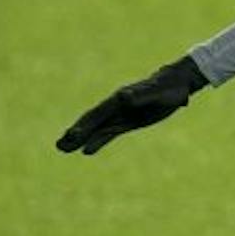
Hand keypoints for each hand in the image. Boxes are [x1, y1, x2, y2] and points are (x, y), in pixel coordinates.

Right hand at [56, 56, 208, 154]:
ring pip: (96, 129)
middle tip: (59, 146)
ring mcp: (119, 115)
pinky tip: (85, 150)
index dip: (85, 125)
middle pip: (91, 122)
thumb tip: (123, 96)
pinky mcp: (127, 123)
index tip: (73, 135)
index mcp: (119, 99)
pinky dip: (96, 141)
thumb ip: (139, 96)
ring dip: (80, 139)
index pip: (98, 114)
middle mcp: (115, 107)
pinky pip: (108, 133)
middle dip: (75, 133)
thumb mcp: (156, 93)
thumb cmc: (166, 88)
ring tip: (62, 149)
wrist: (175, 85)